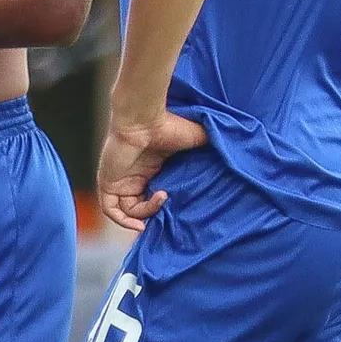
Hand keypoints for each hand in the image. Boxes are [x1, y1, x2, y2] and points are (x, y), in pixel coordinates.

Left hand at [96, 108, 207, 230]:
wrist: (145, 118)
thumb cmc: (170, 124)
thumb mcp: (197, 138)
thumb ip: (211, 149)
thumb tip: (233, 156)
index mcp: (151, 168)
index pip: (155, 196)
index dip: (166, 208)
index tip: (181, 212)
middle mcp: (135, 176)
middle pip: (142, 207)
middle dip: (156, 215)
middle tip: (171, 214)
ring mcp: (120, 180)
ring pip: (129, 210)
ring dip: (146, 213)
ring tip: (162, 197)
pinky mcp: (107, 182)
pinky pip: (111, 209)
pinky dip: (124, 221)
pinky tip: (141, 223)